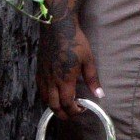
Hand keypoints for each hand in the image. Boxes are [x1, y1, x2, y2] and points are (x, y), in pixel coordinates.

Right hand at [36, 0, 104, 119]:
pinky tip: (54, 93)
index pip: (67, 104)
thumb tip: (100, 95)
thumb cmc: (75, 41)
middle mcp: (52, 81)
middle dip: (63, 114)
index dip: (74, 110)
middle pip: (54, 106)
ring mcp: (43, 76)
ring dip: (54, 107)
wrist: (57, 26)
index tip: (82, 108)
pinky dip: (47, 97)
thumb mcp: (88, 60)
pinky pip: (40, 89)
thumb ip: (92, 79)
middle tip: (72, 113)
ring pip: (45, 99)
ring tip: (63, 106)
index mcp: (65, 80)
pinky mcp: (39, 70)